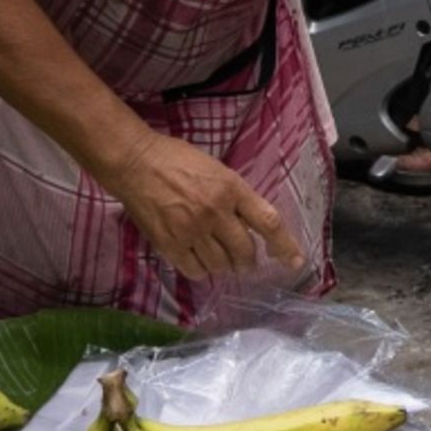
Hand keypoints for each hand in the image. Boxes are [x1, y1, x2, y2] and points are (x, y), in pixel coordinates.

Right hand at [108, 132, 296, 282]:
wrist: (135, 163)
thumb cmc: (176, 159)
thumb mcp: (217, 170)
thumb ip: (235, 196)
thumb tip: (249, 225)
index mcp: (231, 188)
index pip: (268, 222)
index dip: (285, 245)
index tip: (295, 261)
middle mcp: (216, 212)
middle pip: (245, 251)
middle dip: (248, 261)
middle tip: (245, 262)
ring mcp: (192, 230)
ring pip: (221, 265)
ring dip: (224, 266)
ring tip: (219, 259)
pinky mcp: (170, 244)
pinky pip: (195, 271)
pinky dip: (201, 271)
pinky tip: (198, 261)